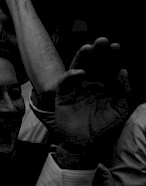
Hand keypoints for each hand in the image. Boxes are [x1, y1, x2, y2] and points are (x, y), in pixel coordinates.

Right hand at [53, 37, 129, 166]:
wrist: (86, 144)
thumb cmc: (104, 128)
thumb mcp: (120, 109)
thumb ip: (123, 90)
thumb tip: (122, 71)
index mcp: (104, 86)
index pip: (107, 67)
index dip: (111, 56)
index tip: (116, 46)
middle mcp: (89, 84)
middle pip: (93, 64)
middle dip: (97, 52)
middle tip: (102, 41)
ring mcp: (76, 89)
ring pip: (78, 68)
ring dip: (82, 58)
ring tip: (88, 48)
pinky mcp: (63, 96)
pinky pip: (65, 83)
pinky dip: (71, 76)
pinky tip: (81, 72)